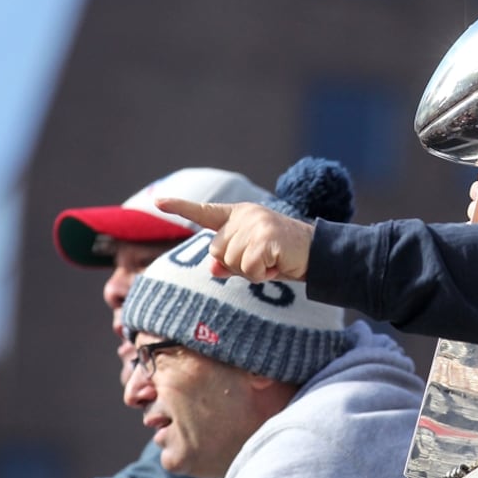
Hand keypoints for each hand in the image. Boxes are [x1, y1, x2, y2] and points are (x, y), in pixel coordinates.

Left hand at [156, 199, 314, 281]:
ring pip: (231, 262)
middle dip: (238, 264)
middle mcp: (246, 215)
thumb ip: (231, 260)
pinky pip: (247, 269)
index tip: (158, 202)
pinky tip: (277, 266)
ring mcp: (256, 225)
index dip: (180, 207)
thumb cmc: (284, 256)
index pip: (205, 212)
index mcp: (240, 215)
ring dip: (252, 271)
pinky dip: (262, 275)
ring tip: (273, 263)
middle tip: (264, 261)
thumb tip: (214, 269)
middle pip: (218, 251)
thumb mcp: (253, 258)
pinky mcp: (265, 239)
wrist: (320, 254)